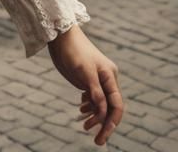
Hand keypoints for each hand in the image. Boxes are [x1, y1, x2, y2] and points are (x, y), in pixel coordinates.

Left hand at [48, 25, 123, 146]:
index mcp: (110, 77)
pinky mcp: (87, 79)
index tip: (104, 135)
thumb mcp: (83, 72)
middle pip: (110, 107)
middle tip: (96, 141)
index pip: (116, 105)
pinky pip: (93, 97)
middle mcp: (107, 79)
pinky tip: (81, 110)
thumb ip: (94, 92)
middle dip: (104, 123)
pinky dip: (89, 106)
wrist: (61, 36)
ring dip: (95, 116)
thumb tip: (103, 111)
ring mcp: (97, 79)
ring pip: (101, 103)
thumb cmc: (73, 51)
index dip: (112, 122)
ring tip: (84, 125)